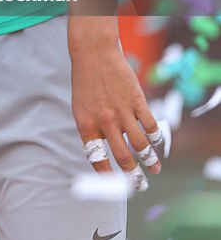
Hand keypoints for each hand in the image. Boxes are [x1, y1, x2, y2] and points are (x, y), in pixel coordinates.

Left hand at [71, 43, 162, 192]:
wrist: (94, 54)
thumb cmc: (86, 82)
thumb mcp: (81, 108)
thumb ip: (92, 130)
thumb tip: (106, 153)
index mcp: (87, 125)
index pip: (97, 159)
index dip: (108, 176)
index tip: (116, 185)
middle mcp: (105, 122)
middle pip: (123, 157)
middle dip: (133, 176)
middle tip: (141, 185)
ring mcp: (122, 112)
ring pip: (140, 145)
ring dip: (149, 161)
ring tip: (155, 169)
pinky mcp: (137, 101)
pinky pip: (150, 126)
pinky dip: (156, 138)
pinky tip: (158, 145)